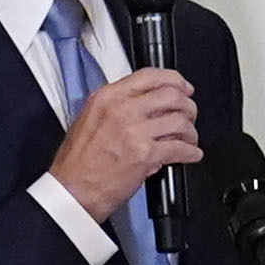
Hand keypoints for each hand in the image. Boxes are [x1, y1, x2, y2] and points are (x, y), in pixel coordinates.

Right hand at [51, 63, 203, 216]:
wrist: (72, 189)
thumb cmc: (78, 161)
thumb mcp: (91, 118)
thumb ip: (119, 105)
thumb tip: (150, 102)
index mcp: (107, 97)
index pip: (149, 75)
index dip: (174, 80)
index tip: (184, 88)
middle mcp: (121, 109)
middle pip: (172, 95)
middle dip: (188, 107)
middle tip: (189, 116)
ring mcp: (134, 131)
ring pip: (180, 120)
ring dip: (190, 132)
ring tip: (188, 140)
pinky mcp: (145, 155)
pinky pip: (181, 148)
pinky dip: (191, 152)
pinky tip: (191, 155)